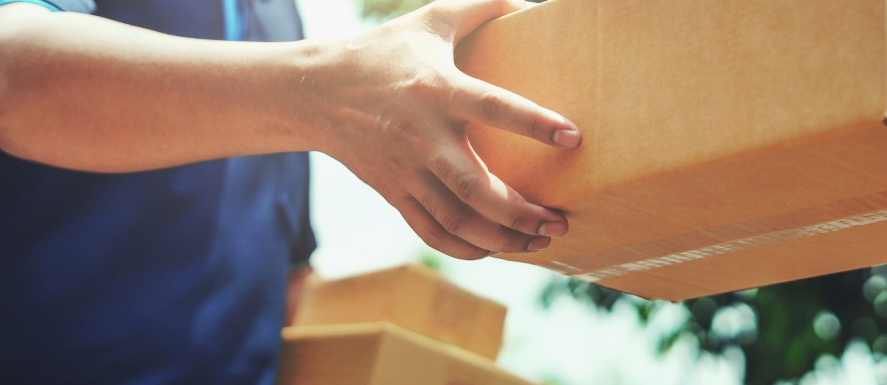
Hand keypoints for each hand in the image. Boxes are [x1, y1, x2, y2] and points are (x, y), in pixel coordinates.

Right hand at [302, 0, 578, 259]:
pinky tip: (494, 250)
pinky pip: (430, 231)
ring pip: (456, 219)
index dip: (533, 123)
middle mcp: (422, 136)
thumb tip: (529, 4)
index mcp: (437, 90)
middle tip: (559, 222)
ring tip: (538, 243)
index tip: (573, 137)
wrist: (313, 92)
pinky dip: (463, 248)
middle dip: (520, 212)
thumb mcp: (430, 19)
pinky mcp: (393, 192)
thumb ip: (481, 7)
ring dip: (500, 239)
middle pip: (473, 186)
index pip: (491, 107)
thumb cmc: (382, 52)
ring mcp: (406, 170)